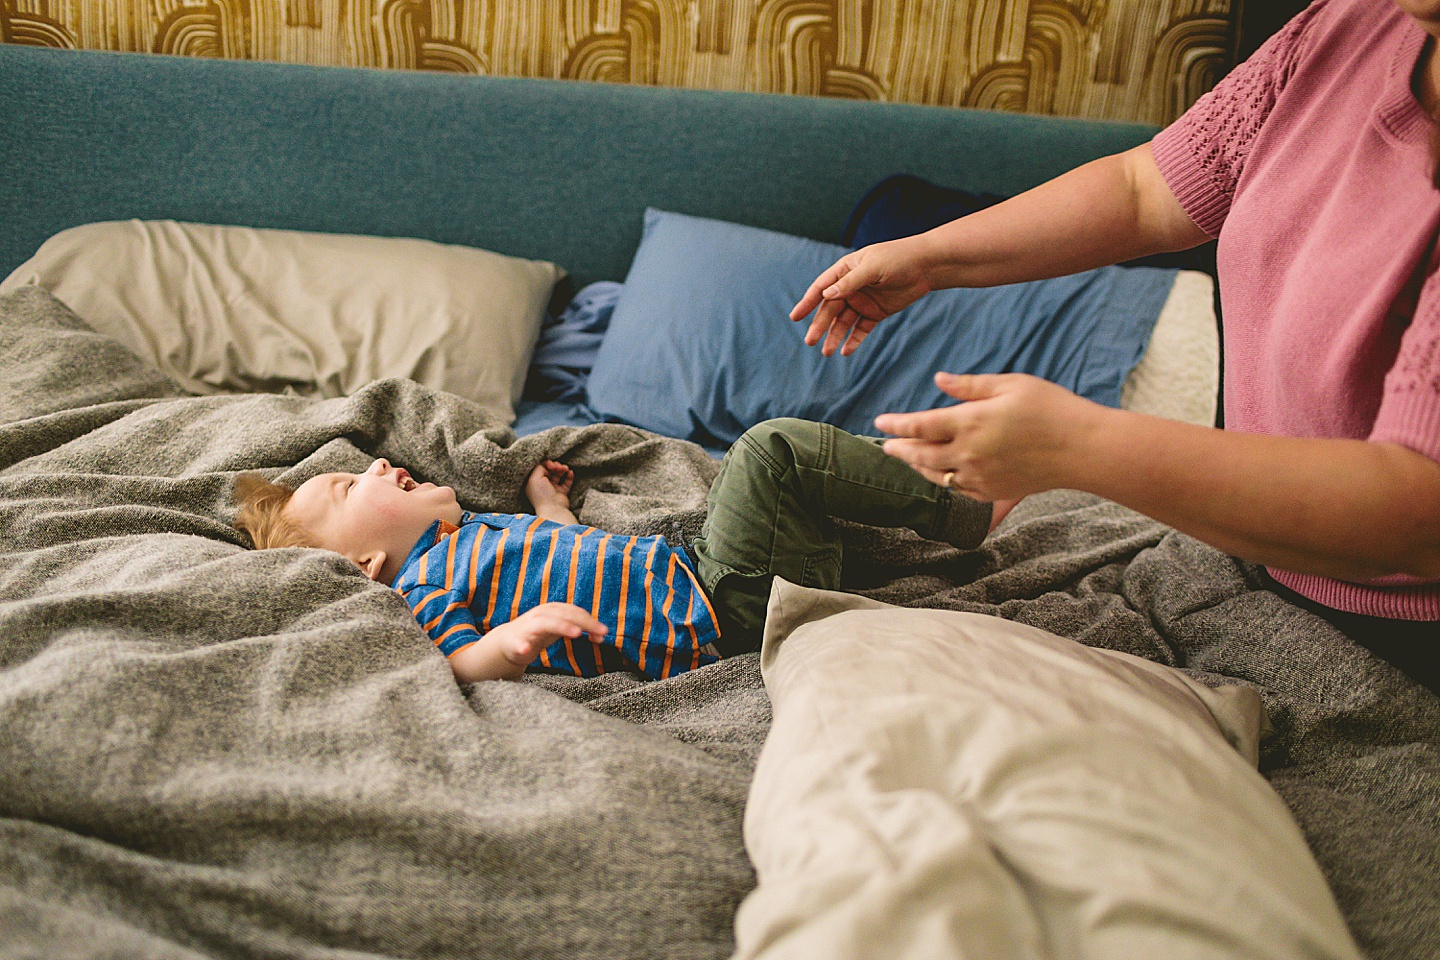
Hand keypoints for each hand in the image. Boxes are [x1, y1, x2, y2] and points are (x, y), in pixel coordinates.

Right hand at [488, 602, 607, 667]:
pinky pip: (519, 643)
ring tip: (576, 632)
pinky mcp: (516, 641)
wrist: (507, 641)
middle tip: (601, 633)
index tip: (604, 633)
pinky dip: (522, 646)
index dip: (591, 621)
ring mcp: (528, 627)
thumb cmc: (538, 633)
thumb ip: (578, 627)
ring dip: (561, 626)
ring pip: (545, 623)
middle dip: (584, 623)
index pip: (575, 612)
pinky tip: (526, 650)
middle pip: (565, 615)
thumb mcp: (559, 627)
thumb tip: (602, 634)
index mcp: (552, 610)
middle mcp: (541, 615)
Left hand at [525, 460, 573, 512]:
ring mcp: (552, 489)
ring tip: (566, 468)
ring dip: (562, 469)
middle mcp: (542, 485)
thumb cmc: (542, 494)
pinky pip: (566, 482)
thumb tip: (546, 464)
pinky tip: (570, 472)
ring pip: (558, 475)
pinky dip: (569, 476)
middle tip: (559, 467)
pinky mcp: (562, 492)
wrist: (553, 509)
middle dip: (555, 466)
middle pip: (549, 470)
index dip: (547, 464)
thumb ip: (539, 467)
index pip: (540, 468)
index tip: (552, 465)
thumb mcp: (535, 478)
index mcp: (533, 482)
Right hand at [789, 237, 932, 355]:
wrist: (927, 266)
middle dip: (820, 325)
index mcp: (845, 270)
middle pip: (830, 309)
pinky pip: (861, 329)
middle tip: (810, 341)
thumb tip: (827, 295)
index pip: (821, 288)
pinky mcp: (876, 312)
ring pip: (844, 322)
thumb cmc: (898, 258)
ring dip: (834, 336)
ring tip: (827, 352)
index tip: (795, 317)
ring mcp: (863, 301)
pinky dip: (854, 340)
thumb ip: (850, 282)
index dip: (807, 302)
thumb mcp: (872, 267)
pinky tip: (846, 351)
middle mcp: (851, 287)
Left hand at [874, 372, 1103, 500]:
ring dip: (918, 466)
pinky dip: (944, 480)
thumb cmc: (1051, 408)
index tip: (880, 421)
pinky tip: (941, 473)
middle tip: (886, 445)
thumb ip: (970, 386)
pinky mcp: (993, 492)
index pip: (920, 426)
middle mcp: (969, 454)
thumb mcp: (1010, 385)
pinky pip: (958, 489)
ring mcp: (980, 477)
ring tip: (907, 457)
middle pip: (920, 455)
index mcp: (970, 423)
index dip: (897, 424)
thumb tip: (939, 380)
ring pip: (936, 475)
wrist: (1082, 450)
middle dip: (900, 449)